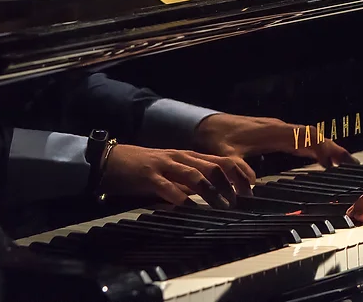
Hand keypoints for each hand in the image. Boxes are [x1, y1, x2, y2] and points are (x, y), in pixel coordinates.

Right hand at [98, 144, 255, 207]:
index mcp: (187, 156)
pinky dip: (179, 196)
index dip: (237, 173)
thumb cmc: (143, 168)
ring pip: (194, 175)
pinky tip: (187, 206)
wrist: (111, 160)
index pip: (219, 161)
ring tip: (221, 206)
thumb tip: (210, 194)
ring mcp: (165, 165)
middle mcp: (179, 157)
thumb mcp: (171, 172)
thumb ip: (189, 181)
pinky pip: (167, 186)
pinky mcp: (149, 176)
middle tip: (241, 201)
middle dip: (229, 184)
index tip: (251, 187)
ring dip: (210, 191)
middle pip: (212, 167)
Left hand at [194, 113, 356, 167]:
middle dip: (332, 147)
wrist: (209, 125)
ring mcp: (279, 129)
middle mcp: (280, 128)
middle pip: (312, 134)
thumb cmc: (218, 138)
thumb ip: (236, 168)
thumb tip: (249, 186)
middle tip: (350, 163)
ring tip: (343, 163)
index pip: (304, 136)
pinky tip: (322, 159)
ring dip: (326, 147)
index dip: (322, 146)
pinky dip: (315, 147)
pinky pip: (301, 139)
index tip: (336, 160)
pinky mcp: (277, 133)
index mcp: (272, 132)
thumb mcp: (224, 155)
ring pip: (309, 135)